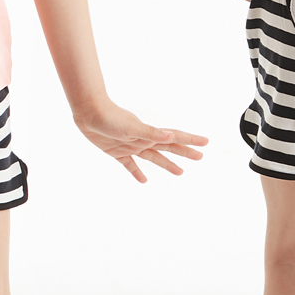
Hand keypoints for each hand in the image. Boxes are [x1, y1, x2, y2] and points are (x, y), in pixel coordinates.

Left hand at [73, 99, 208, 182]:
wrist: (88, 113)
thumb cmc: (109, 117)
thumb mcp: (131, 127)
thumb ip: (151, 132)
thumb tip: (170, 136)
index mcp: (148, 134)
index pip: (174, 138)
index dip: (190, 141)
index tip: (205, 143)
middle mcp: (143, 140)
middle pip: (168, 148)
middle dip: (184, 153)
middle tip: (200, 157)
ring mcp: (131, 146)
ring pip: (153, 158)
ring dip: (167, 164)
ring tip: (180, 172)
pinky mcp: (117, 152)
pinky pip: (130, 165)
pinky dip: (137, 173)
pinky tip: (143, 181)